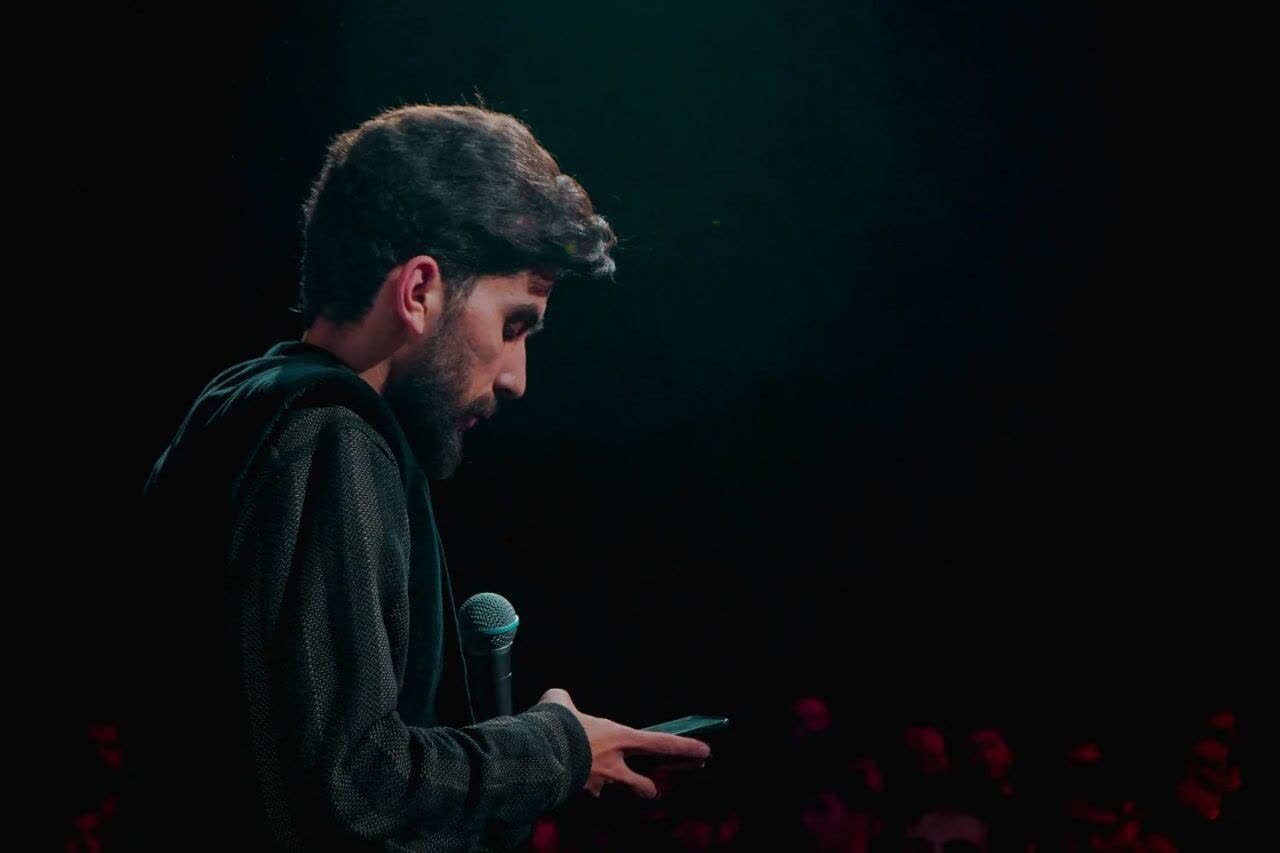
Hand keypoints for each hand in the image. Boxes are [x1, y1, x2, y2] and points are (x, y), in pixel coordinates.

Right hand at [539, 688, 710, 798]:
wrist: (536, 754)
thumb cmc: (556, 724)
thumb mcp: (561, 702)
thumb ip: (566, 702)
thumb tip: (559, 701)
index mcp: (618, 738)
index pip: (660, 743)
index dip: (684, 748)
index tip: (704, 751)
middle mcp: (613, 764)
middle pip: (641, 783)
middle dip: (648, 788)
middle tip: (652, 789)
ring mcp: (596, 782)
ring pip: (608, 788)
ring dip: (604, 786)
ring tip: (597, 785)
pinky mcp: (577, 793)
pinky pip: (580, 789)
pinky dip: (574, 784)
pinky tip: (563, 777)